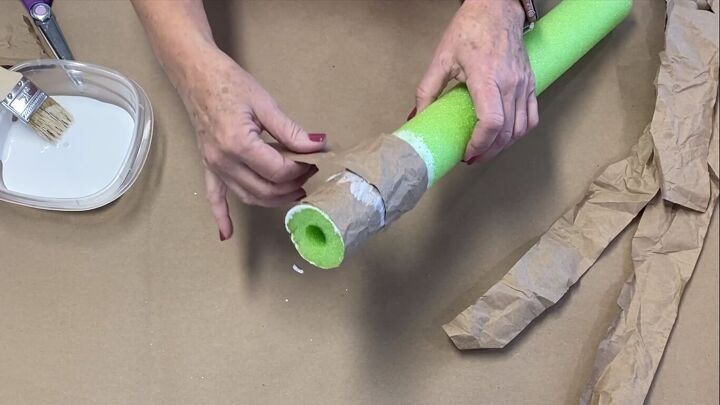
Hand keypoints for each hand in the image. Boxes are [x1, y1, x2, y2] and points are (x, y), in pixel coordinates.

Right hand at [176, 48, 325, 239]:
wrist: (196, 74)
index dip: (301, 169)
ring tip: (295, 192)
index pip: (278, 171)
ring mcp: (214, 166)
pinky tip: (227, 234)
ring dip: (273, 200)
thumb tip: (318, 145)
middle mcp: (223, 161)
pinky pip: (214, 196)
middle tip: (310, 174)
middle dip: (292, 186)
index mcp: (238, 144)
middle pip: (265, 189)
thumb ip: (291, 131)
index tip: (315, 160)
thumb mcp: (265, 104)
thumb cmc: (228, 83)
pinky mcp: (208, 165)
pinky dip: (221, 216)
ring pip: (248, 196)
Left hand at [416, 0, 538, 162]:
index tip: (467, 154)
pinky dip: (519, 133)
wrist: (497, 8)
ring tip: (485, 150)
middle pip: (507, 131)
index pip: (492, 122)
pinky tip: (505, 137)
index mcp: (487, 76)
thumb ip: (427, 91)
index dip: (480, 144)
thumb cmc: (470, 28)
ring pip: (520, 128)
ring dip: (503, 145)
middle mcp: (510, 82)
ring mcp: (524, 84)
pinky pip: (531, 117)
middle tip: (471, 158)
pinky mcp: (531, 83)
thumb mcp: (441, 58)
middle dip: (488, 151)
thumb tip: (416, 118)